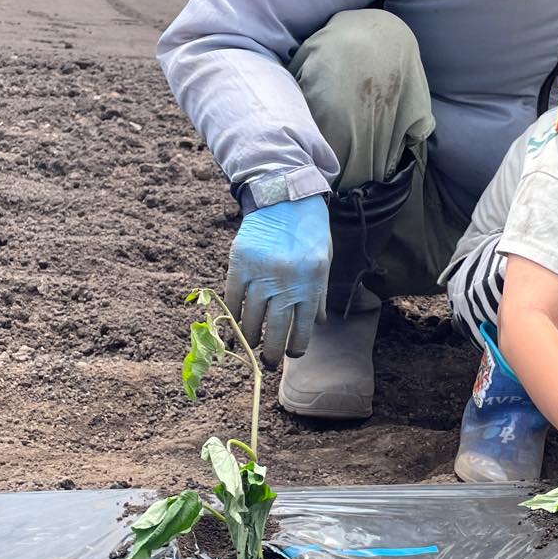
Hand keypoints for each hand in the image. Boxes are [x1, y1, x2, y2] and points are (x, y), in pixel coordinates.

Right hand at [224, 195, 329, 366]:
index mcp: (312, 283)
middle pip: (275, 329)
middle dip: (271, 351)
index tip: (291, 354)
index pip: (302, 328)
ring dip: (249, 336)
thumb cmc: (310, 230)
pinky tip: (236, 323)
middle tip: (267, 363)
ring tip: (250, 345)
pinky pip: (233, 298)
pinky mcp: (240, 263)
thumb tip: (317, 324)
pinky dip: (233, 314)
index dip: (295, 346)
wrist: (285, 196)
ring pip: (251, 317)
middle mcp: (286, 282)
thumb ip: (319, 294)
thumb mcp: (324, 261)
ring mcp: (261, 273)